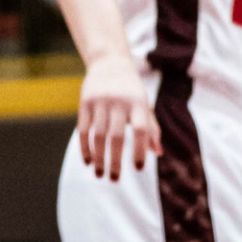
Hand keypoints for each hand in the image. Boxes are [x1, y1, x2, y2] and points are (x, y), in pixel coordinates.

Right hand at [76, 53, 160, 179]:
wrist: (109, 62)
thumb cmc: (131, 90)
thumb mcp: (144, 104)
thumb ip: (151, 128)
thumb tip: (158, 154)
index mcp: (137, 103)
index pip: (141, 130)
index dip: (140, 150)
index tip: (137, 168)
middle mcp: (118, 101)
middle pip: (117, 136)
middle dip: (115, 161)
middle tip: (114, 180)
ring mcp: (100, 101)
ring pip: (98, 135)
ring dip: (98, 157)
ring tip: (100, 174)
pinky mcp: (85, 101)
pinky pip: (83, 129)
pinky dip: (85, 147)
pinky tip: (87, 161)